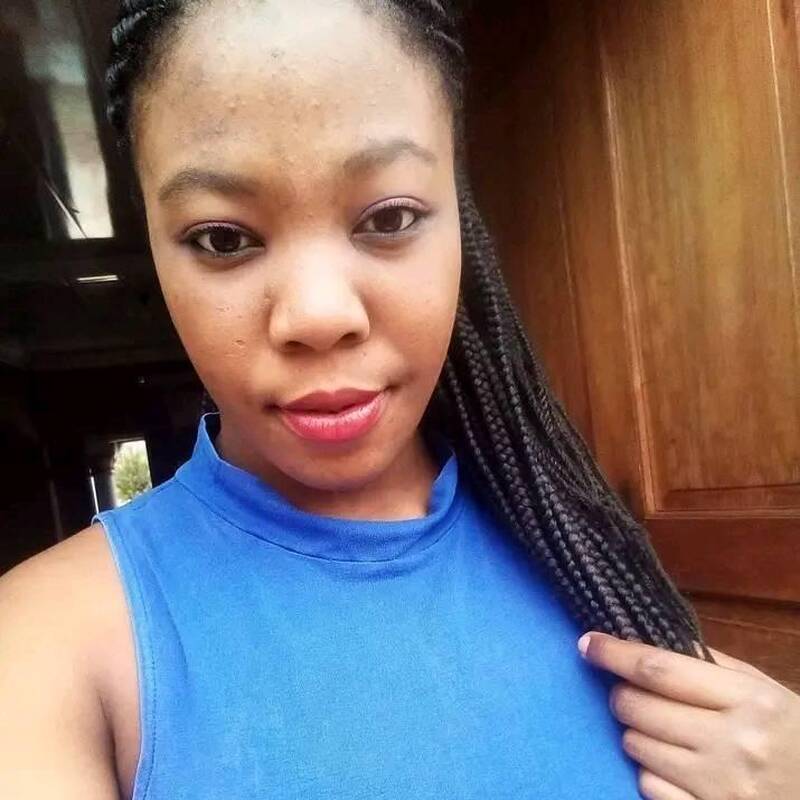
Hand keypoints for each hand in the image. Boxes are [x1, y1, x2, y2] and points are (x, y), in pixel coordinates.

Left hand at [578, 631, 799, 799]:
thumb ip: (710, 666)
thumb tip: (647, 644)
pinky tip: (675, 768)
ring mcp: (719, 787)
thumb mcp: (764, 692)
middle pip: (638, 707)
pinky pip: (647, 786)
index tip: (587, 643)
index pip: (660, 669)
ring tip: (662, 731)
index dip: (615, 654)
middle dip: (621, 694)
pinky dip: (650, 773)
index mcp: (748, 700)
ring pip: (636, 745)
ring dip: (636, 732)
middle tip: (629, 692)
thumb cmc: (792, 737)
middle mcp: (732, 743)